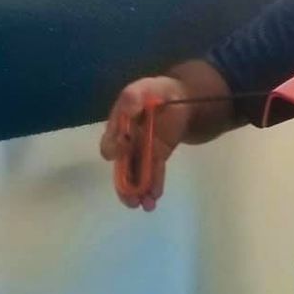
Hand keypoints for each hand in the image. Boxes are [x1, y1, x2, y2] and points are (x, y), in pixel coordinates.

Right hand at [100, 75, 193, 210]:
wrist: (180, 98)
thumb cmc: (159, 91)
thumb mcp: (147, 88)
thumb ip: (134, 97)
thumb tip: (128, 107)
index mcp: (119, 122)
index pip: (112, 138)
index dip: (114, 147)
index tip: (119, 155)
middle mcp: (126, 140)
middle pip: (122, 164)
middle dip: (124, 183)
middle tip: (129, 198)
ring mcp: (141, 150)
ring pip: (136, 173)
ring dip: (137, 190)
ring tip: (143, 206)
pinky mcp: (156, 157)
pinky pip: (152, 172)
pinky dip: (153, 185)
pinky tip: (154, 198)